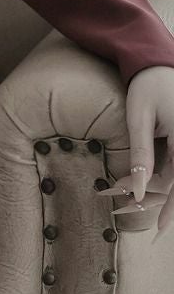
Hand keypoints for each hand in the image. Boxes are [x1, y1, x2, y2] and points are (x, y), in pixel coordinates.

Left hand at [96, 65, 173, 241]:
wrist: (156, 64)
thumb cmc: (146, 86)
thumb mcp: (139, 117)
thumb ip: (140, 152)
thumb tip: (136, 188)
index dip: (171, 209)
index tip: (159, 229)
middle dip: (156, 198)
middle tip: (123, 205)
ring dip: (158, 189)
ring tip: (123, 195)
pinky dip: (164, 177)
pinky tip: (144, 182)